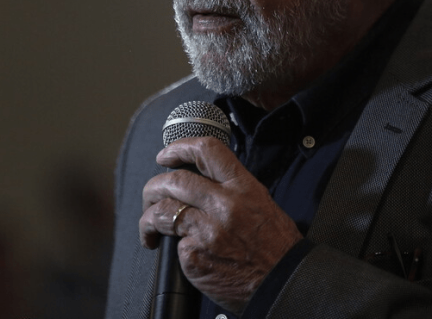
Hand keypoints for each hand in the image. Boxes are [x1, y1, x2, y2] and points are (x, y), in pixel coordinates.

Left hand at [138, 136, 303, 313]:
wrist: (283, 284)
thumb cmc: (275, 247)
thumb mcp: (261, 203)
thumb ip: (232, 188)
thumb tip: (202, 180)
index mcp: (242, 187)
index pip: (206, 151)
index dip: (179, 147)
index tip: (165, 155)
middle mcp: (224, 205)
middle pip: (174, 181)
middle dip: (154, 187)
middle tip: (151, 195)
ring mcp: (207, 231)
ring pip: (162, 211)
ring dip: (148, 217)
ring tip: (150, 226)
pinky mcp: (194, 256)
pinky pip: (172, 244)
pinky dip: (169, 247)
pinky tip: (174, 252)